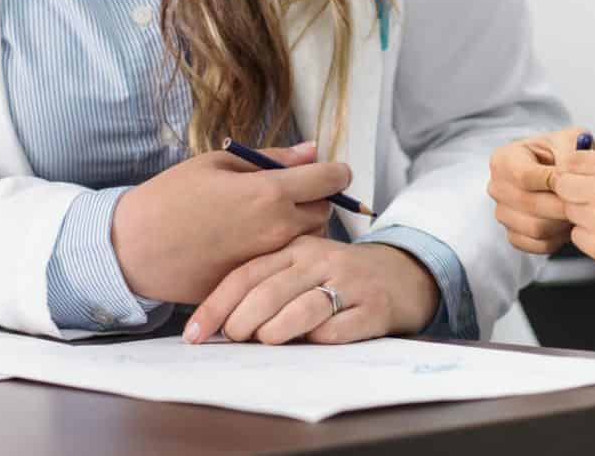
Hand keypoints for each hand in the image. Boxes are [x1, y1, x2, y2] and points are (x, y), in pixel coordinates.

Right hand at [112, 142, 350, 303]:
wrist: (134, 247)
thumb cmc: (172, 196)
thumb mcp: (218, 163)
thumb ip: (273, 158)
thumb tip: (313, 150)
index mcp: (270, 193)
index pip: (329, 180)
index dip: (336, 172)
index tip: (332, 172)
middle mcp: (277, 230)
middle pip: (324, 213)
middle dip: (317, 200)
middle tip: (292, 192)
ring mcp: (268, 261)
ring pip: (308, 241)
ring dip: (301, 227)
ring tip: (268, 218)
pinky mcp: (255, 282)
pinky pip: (282, 265)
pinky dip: (278, 252)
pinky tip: (251, 242)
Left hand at [185, 235, 439, 345]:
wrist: (400, 276)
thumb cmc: (337, 277)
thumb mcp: (301, 267)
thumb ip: (267, 284)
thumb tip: (219, 324)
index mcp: (294, 249)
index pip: (246, 273)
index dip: (216, 304)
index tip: (194, 333)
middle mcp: (320, 260)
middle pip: (271, 289)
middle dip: (242, 318)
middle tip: (231, 338)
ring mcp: (348, 283)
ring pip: (304, 307)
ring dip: (276, 329)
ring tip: (262, 341)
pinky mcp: (373, 308)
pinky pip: (340, 327)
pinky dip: (318, 339)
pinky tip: (307, 345)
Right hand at [487, 127, 594, 254]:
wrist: (569, 176)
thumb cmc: (568, 155)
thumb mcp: (570, 141)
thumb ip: (568, 153)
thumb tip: (563, 175)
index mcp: (503, 158)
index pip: (523, 176)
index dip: (552, 182)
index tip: (574, 182)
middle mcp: (496, 187)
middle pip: (528, 204)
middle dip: (560, 205)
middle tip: (583, 202)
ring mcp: (502, 213)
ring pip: (535, 228)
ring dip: (562, 223)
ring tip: (577, 211)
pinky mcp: (513, 235)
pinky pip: (536, 245)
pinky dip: (557, 239)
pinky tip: (567, 224)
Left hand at [550, 148, 594, 279]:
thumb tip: (579, 160)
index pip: (570, 160)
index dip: (575, 167)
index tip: (583, 174)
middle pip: (562, 186)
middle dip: (572, 189)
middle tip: (592, 196)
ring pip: (568, 212)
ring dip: (581, 213)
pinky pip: (578, 237)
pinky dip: (589, 235)